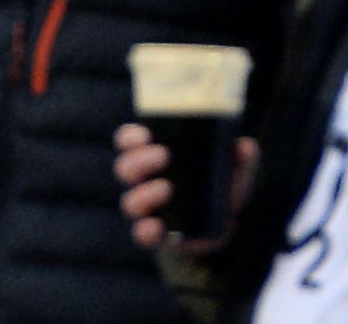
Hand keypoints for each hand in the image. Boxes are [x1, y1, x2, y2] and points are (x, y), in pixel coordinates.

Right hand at [117, 124, 255, 250]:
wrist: (222, 233)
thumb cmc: (219, 193)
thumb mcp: (234, 175)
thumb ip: (240, 160)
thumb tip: (246, 145)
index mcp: (153, 158)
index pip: (129, 142)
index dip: (131, 137)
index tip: (145, 135)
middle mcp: (143, 183)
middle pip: (125, 169)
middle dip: (139, 161)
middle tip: (163, 155)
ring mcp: (147, 210)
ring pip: (130, 202)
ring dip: (144, 194)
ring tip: (166, 187)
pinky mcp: (155, 236)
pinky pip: (140, 234)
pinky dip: (145, 230)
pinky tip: (157, 225)